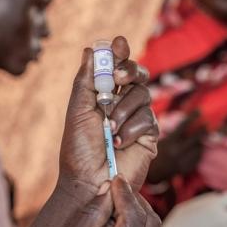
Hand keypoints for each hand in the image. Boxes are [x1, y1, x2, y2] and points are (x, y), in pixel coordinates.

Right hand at [31, 176, 160, 226]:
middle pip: (150, 225)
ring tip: (107, 205)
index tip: (115, 177)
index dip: (125, 193)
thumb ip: (90, 214)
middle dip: (133, 202)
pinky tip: (106, 225)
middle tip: (114, 188)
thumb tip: (107, 189)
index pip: (135, 217)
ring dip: (130, 216)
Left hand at [60, 36, 158, 194]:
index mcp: (104, 95)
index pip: (116, 66)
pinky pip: (149, 119)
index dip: (120, 52)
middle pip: (138, 74)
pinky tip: (119, 142)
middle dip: (129, 71)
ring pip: (143, 95)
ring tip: (109, 128)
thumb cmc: (78, 150)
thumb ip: (86, 80)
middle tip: (118, 78)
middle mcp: (122, 104)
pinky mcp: (149, 136)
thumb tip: (90, 50)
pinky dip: (131, 128)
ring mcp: (137, 119)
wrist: (89, 183)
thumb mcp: (78, 110)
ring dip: (123, 109)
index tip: (118, 43)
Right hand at [147, 111, 205, 182]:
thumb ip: (171, 132)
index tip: (199, 111)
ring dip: (201, 142)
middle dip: (202, 130)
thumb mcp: (159, 140)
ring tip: (204, 137)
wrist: (151, 172)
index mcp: (169, 142)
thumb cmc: (153, 152)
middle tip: (206, 125)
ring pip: (198, 150)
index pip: (183, 126)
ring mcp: (181, 161)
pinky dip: (198, 153)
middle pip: (195, 138)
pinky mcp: (184, 169)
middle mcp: (176, 151)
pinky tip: (198, 149)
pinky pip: (196, 160)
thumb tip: (183, 123)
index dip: (192, 117)